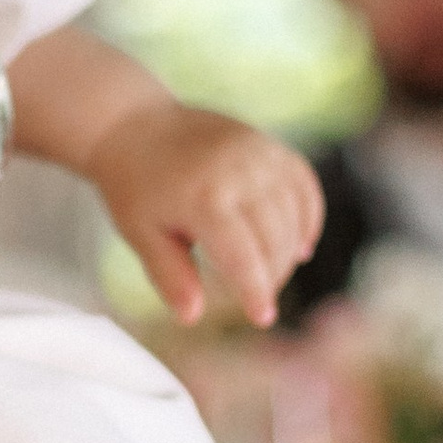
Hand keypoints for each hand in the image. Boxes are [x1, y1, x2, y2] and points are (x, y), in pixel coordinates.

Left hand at [88, 103, 322, 326]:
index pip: (244, 257)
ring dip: (290, 248)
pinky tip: (300, 242)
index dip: (256, 292)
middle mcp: (237, 172)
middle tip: (258, 295)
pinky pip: (304, 182)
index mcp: (203, 199)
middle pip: (275, 238)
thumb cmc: (134, 185)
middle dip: (273, 275)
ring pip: (294, 213)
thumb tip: (192, 317)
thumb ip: (170, 275)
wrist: (133, 124)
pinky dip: (308, 214)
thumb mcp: (141, 235)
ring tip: (273, 271)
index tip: (262, 317)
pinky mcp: (267, 143)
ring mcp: (257, 153)